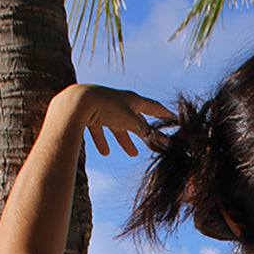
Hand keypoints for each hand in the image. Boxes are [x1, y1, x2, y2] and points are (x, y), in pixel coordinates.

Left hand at [52, 84, 177, 158]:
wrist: (78, 102)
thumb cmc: (106, 107)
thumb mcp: (130, 121)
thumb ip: (147, 133)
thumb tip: (167, 145)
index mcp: (132, 100)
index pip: (154, 107)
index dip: (165, 115)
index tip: (175, 120)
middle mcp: (120, 101)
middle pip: (136, 118)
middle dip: (145, 131)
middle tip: (154, 141)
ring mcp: (105, 108)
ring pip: (118, 126)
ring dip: (125, 139)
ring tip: (132, 153)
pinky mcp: (91, 115)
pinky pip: (99, 130)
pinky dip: (103, 141)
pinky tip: (105, 153)